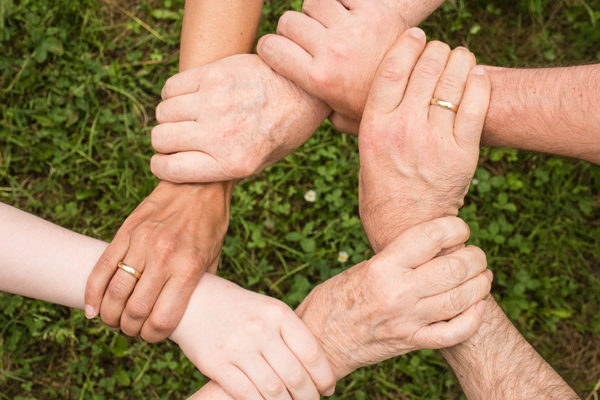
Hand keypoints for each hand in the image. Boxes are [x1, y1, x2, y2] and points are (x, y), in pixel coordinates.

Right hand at [84, 181, 231, 341]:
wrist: (198, 184)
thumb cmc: (210, 225)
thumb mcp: (213, 258)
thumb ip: (198, 287)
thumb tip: (184, 315)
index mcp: (189, 268)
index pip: (162, 319)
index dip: (153, 336)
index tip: (152, 336)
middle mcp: (164, 257)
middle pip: (135, 311)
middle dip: (130, 329)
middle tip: (132, 329)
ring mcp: (142, 243)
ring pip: (114, 292)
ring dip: (110, 315)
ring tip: (114, 320)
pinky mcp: (126, 232)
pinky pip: (102, 268)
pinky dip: (92, 293)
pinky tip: (93, 308)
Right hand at [150, 54, 329, 182]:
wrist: (305, 90)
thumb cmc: (283, 130)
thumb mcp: (260, 163)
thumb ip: (223, 169)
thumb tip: (184, 169)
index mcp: (232, 163)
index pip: (169, 169)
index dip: (162, 166)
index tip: (165, 161)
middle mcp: (220, 135)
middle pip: (160, 139)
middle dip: (165, 141)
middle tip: (180, 137)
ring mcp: (215, 102)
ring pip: (163, 112)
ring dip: (170, 116)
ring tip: (188, 116)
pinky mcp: (214, 75)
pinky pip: (171, 87)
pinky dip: (173, 94)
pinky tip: (191, 97)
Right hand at [170, 273, 335, 399]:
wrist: (194, 300)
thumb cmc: (239, 309)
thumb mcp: (267, 310)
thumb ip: (289, 334)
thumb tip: (317, 369)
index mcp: (278, 313)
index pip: (311, 352)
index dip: (324, 376)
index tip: (328, 388)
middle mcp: (260, 329)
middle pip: (295, 375)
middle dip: (308, 397)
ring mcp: (238, 347)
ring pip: (274, 390)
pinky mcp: (216, 364)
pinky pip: (246, 394)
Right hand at [257, 0, 406, 133]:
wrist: (419, 90)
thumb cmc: (373, 107)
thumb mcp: (339, 118)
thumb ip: (314, 107)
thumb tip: (294, 103)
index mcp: (318, 79)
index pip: (270, 47)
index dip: (270, 48)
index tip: (278, 52)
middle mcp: (332, 51)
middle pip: (289, 22)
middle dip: (292, 30)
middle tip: (307, 41)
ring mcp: (354, 28)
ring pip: (313, 2)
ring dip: (316, 12)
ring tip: (328, 26)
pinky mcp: (375, 11)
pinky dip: (341, 3)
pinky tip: (348, 17)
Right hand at [296, 217, 491, 377]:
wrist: (319, 340)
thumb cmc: (336, 298)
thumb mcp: (363, 268)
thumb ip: (398, 258)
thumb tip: (435, 246)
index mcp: (382, 266)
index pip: (431, 236)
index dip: (455, 227)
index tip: (460, 228)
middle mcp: (398, 292)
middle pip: (455, 267)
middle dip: (475, 257)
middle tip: (476, 255)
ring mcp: (407, 320)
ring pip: (462, 298)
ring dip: (480, 284)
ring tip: (482, 276)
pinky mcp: (411, 342)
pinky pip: (454, 333)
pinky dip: (473, 319)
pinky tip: (477, 307)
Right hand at [358, 29, 490, 251]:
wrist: (406, 229)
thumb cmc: (381, 191)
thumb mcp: (364, 154)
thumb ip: (369, 122)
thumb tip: (370, 92)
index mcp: (374, 127)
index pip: (392, 69)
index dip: (407, 44)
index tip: (416, 35)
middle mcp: (403, 129)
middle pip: (426, 67)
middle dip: (436, 50)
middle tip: (440, 50)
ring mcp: (434, 141)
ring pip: (453, 80)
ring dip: (460, 60)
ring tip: (460, 58)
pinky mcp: (462, 153)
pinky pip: (476, 104)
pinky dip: (479, 83)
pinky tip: (476, 76)